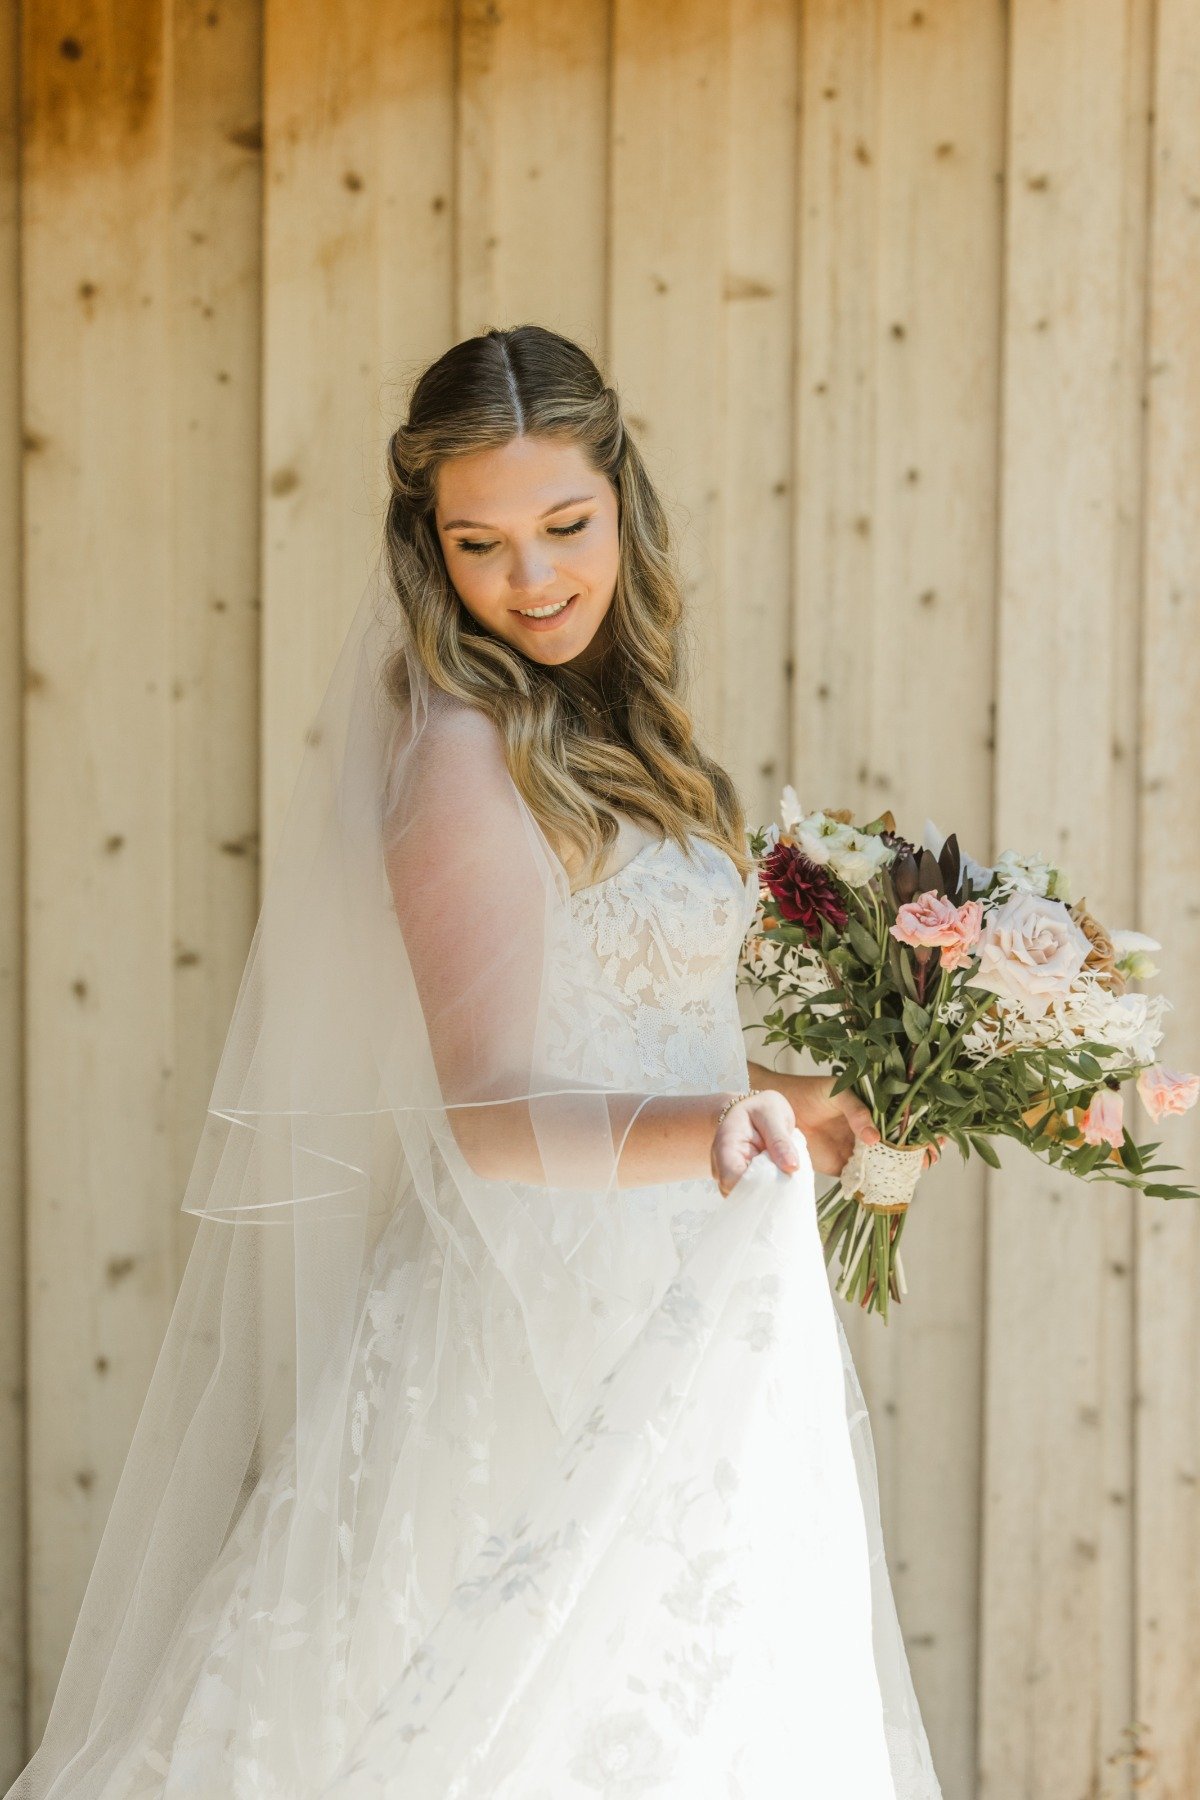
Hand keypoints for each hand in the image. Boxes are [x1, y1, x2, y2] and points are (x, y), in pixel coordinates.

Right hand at [710, 1091, 800, 1197]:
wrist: (753, 1111)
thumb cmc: (760, 1109)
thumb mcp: (772, 1113)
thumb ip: (780, 1139)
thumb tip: (792, 1167)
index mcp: (725, 1145)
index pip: (730, 1178)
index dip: (753, 1187)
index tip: (780, 1179)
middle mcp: (721, 1165)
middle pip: (737, 1193)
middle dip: (763, 1193)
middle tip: (788, 1179)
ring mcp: (730, 1176)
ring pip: (745, 1198)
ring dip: (767, 1193)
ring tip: (785, 1176)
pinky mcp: (742, 1183)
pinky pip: (754, 1196)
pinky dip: (769, 1192)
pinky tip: (781, 1181)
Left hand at [789, 1074, 944, 1177]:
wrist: (783, 1106)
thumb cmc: (813, 1092)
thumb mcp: (839, 1092)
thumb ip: (857, 1111)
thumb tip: (873, 1138)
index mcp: (877, 1109)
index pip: (907, 1121)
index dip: (925, 1129)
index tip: (940, 1136)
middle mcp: (871, 1131)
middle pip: (902, 1147)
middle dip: (918, 1154)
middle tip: (930, 1160)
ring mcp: (859, 1150)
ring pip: (886, 1166)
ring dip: (901, 1174)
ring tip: (914, 1176)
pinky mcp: (843, 1167)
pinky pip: (863, 1179)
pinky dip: (876, 1187)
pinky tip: (887, 1191)